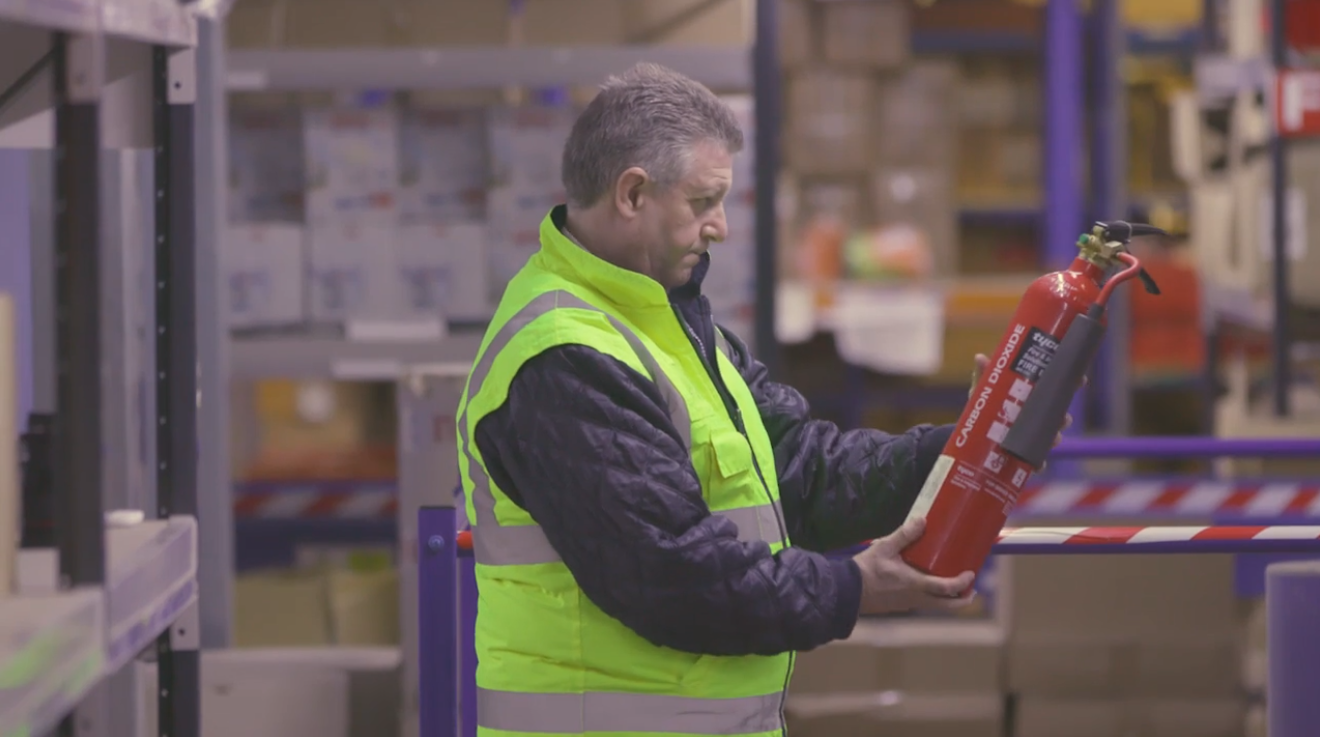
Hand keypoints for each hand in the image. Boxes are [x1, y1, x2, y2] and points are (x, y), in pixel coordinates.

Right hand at [852, 517, 976, 614]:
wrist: (848, 591)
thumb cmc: (867, 570)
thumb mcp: (885, 548)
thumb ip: (904, 535)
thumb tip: (922, 519)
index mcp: (915, 584)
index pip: (946, 588)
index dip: (962, 583)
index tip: (970, 574)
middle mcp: (916, 598)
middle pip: (948, 606)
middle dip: (963, 599)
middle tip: (970, 589)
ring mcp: (908, 604)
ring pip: (936, 606)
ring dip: (948, 598)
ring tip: (953, 586)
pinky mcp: (900, 605)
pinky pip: (923, 603)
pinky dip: (933, 597)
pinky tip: (928, 584)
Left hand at [969, 353, 1083, 468]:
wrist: (969, 434)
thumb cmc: (982, 407)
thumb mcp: (982, 390)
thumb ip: (983, 375)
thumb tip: (980, 357)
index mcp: (1031, 398)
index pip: (1056, 389)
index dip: (1071, 384)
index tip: (1081, 380)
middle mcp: (1036, 417)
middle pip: (1058, 416)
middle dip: (1063, 417)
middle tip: (1064, 418)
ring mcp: (1032, 436)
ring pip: (1051, 437)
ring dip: (1055, 438)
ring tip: (1054, 439)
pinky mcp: (1023, 455)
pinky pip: (1035, 461)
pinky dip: (1039, 464)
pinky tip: (1039, 465)